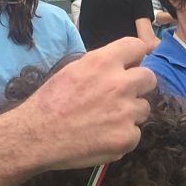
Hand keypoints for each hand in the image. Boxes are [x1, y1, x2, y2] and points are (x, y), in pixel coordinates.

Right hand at [7, 41, 156, 169]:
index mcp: (103, 62)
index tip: (131, 66)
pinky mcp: (127, 137)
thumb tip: (121, 66)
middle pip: (150, 78)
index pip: (138, 47)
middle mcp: (119, 83)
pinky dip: (122, 138)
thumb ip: (100, 66)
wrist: (36, 136)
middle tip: (122, 97)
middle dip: (139, 87)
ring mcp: (126, 111)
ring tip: (105, 121)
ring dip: (130, 114)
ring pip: (143, 109)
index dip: (135, 58)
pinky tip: (102, 138)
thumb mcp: (73, 70)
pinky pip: (135, 134)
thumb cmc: (49, 103)